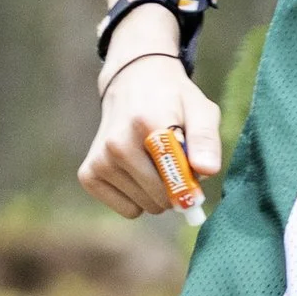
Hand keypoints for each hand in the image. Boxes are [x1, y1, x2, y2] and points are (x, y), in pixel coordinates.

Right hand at [79, 49, 223, 217]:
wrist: (132, 84)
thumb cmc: (173, 102)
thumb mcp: (200, 110)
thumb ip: (206, 139)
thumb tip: (208, 170)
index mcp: (147, 124)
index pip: (174, 175)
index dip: (191, 184)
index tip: (196, 179)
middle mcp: (117, 144)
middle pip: (162, 197)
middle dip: (175, 188)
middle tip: (175, 164)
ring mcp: (100, 160)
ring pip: (146, 206)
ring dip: (157, 193)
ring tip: (154, 162)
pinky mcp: (88, 175)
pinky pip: (129, 211)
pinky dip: (138, 199)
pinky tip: (136, 171)